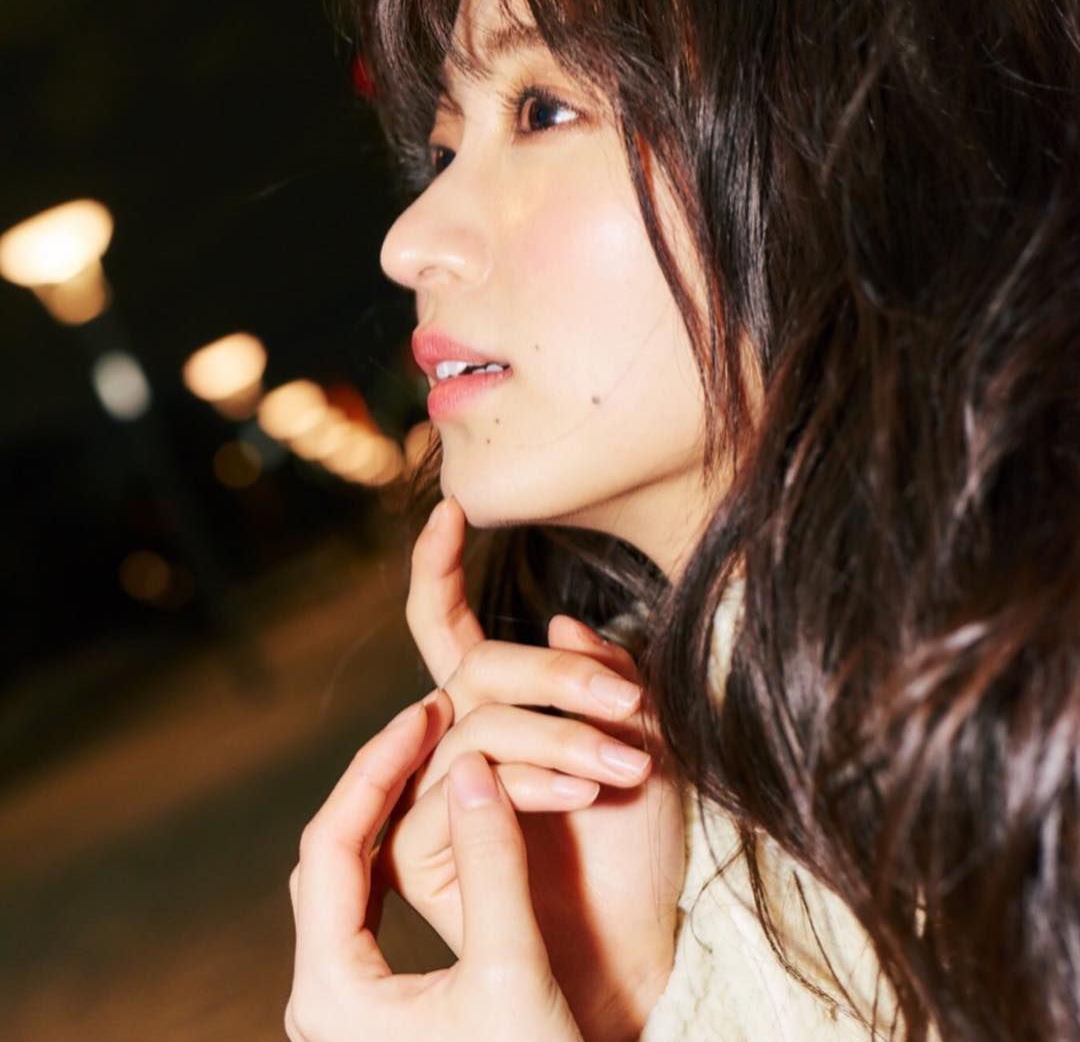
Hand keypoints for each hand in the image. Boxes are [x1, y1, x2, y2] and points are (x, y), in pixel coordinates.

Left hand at [286, 698, 583, 1041]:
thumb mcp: (512, 974)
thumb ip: (490, 866)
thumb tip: (470, 768)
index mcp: (331, 991)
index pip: (332, 844)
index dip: (377, 765)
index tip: (425, 710)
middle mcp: (325, 995)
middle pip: (334, 853)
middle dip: (382, 778)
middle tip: (433, 718)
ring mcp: (351, 1003)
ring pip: (354, 875)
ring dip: (395, 808)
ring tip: (441, 752)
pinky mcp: (382, 1006)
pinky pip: (377, 903)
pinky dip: (409, 849)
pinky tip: (447, 820)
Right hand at [378, 496, 683, 1041]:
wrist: (635, 947)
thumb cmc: (639, 845)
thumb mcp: (636, 733)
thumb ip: (597, 673)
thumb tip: (553, 621)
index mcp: (496, 710)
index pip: (450, 629)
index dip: (439, 569)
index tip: (452, 510)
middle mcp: (454, 745)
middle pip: (472, 669)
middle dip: (552, 678)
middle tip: (625, 708)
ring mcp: (433, 797)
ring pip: (478, 726)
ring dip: (560, 734)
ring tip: (628, 764)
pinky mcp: (423, 855)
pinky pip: (466, 788)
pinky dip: (533, 780)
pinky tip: (587, 794)